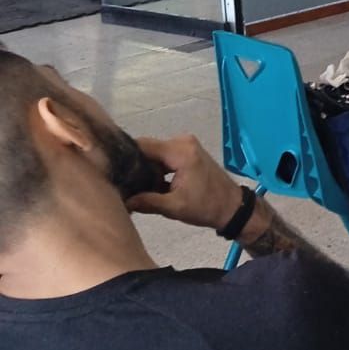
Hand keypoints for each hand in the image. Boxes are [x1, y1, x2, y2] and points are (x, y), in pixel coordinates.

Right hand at [125, 133, 242, 229]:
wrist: (233, 207)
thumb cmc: (206, 207)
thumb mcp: (174, 207)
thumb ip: (146, 201)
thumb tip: (122, 201)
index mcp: (180, 151)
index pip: (142, 146)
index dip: (126, 158)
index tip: (114, 173)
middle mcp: (182, 141)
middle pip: (147, 148)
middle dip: (135, 165)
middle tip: (122, 183)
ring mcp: (186, 144)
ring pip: (155, 152)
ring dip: (146, 168)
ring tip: (134, 186)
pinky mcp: (188, 151)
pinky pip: (164, 155)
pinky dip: (157, 168)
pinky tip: (149, 184)